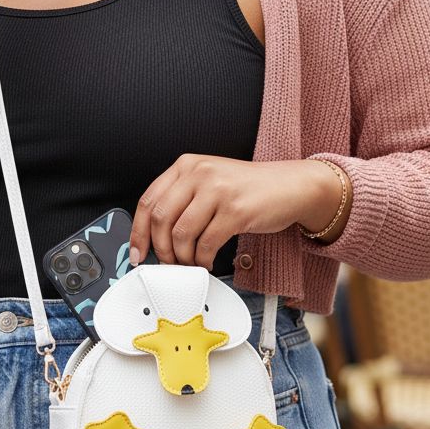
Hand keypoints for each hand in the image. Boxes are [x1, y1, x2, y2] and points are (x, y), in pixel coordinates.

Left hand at [129, 155, 343, 268]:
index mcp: (186, 165)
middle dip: (161, 249)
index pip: (149, 200)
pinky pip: (206, 243)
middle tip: (169, 263)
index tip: (137, 253)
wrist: (292, 185)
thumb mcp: (209, 182)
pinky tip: (207, 262)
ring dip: (183, 257)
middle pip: (161, 219)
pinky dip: (203, 259)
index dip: (138, 232)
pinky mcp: (236, 210)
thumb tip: (154, 236)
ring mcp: (218, 190)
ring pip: (182, 234)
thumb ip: (182, 200)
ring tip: (191, 263)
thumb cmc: (249, 189)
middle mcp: (199, 172)